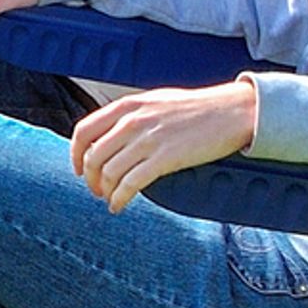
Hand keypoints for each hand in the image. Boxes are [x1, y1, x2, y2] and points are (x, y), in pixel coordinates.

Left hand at [68, 80, 257, 212]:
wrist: (231, 111)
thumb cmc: (196, 108)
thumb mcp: (155, 102)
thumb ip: (130, 116)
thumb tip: (109, 137)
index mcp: (128, 106)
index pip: (84, 131)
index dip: (75, 154)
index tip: (78, 168)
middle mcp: (133, 121)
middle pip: (93, 156)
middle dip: (90, 178)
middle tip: (96, 190)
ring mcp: (148, 140)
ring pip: (109, 172)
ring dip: (104, 191)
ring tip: (109, 199)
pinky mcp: (165, 158)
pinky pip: (130, 184)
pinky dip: (119, 199)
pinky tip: (119, 205)